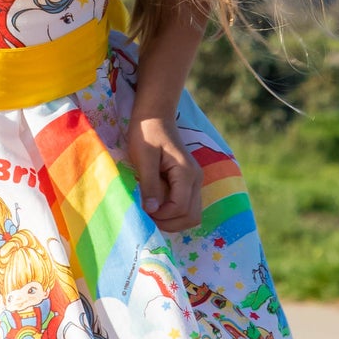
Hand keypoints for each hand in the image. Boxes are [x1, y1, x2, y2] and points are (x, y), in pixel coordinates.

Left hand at [127, 112, 201, 233]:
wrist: (155, 116)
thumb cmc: (147, 133)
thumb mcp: (144, 157)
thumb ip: (149, 184)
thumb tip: (151, 210)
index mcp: (186, 173)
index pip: (180, 208)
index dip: (161, 215)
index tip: (142, 210)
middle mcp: (195, 180)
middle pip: (192, 217)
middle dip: (169, 223)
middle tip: (147, 216)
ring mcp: (194, 182)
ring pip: (191, 214)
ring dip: (171, 220)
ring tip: (150, 211)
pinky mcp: (187, 183)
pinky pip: (186, 206)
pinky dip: (172, 212)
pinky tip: (155, 205)